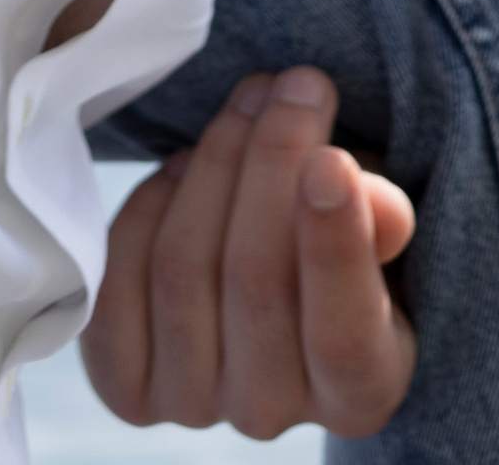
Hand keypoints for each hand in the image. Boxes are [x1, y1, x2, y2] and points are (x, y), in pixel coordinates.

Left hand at [83, 67, 415, 439]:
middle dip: (269, 160)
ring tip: (245, 104)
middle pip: (254, 279)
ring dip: (212, 163)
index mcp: (358, 393)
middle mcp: (269, 415)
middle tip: (289, 84)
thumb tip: (368, 195)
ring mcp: (189, 404)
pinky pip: (119, 278)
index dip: (334, 246)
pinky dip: (151, 206)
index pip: (343, 336)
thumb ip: (379, 218)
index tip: (330, 158)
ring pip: (183, 267)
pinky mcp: (124, 383)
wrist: (264, 294)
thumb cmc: (333, 248)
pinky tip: (185, 169)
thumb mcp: (377, 233)